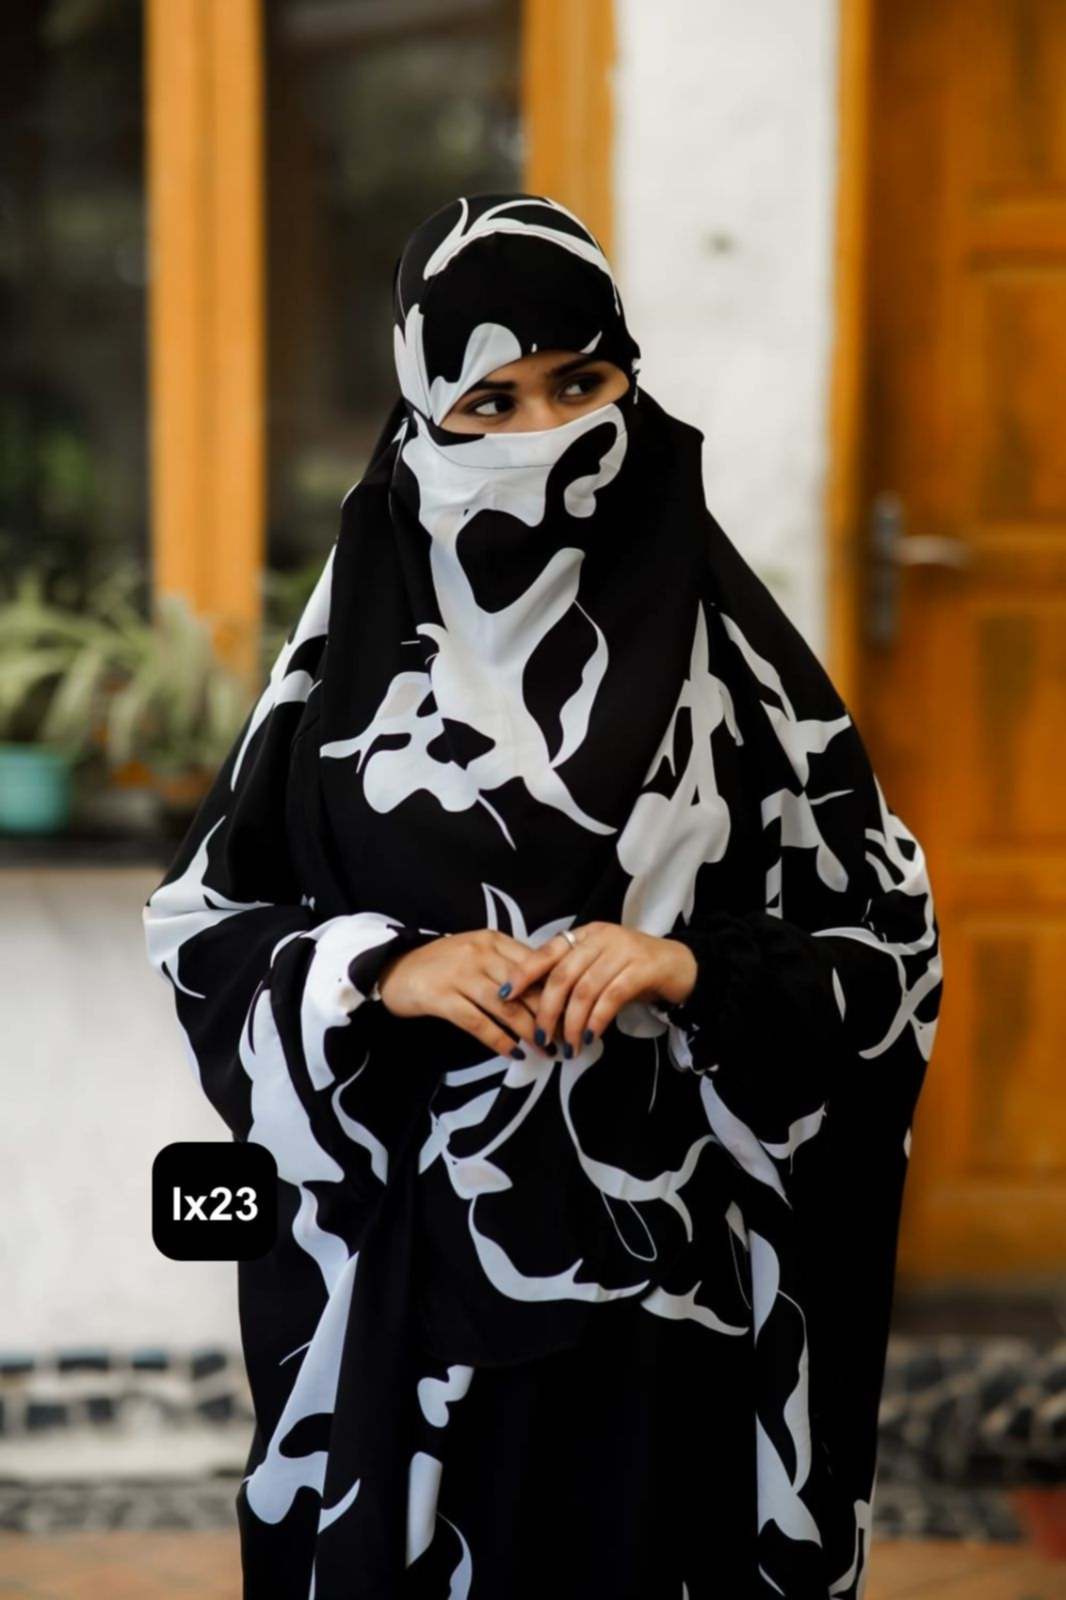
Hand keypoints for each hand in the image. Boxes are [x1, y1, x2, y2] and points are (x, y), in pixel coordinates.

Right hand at [376, 931, 554, 1058]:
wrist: (394, 970)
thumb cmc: (442, 965)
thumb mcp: (477, 954)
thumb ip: (508, 966)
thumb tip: (549, 992)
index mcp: (493, 940)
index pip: (535, 963)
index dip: (556, 989)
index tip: (572, 1011)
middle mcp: (479, 952)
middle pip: (524, 986)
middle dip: (548, 1014)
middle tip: (564, 1037)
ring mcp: (459, 973)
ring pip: (505, 1006)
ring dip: (528, 1030)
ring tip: (545, 1049)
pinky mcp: (441, 997)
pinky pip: (477, 1022)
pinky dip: (498, 1039)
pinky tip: (512, 1052)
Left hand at [498, 923, 697, 1057]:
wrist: (682, 966)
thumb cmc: (633, 971)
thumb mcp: (599, 968)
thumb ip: (573, 977)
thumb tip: (537, 1008)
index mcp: (585, 934)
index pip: (547, 951)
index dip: (524, 973)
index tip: (505, 995)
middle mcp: (601, 937)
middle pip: (562, 975)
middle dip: (547, 1009)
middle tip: (541, 1037)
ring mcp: (623, 950)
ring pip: (585, 989)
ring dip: (571, 1022)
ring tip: (567, 1046)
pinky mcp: (642, 968)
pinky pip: (610, 997)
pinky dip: (596, 1020)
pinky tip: (589, 1037)